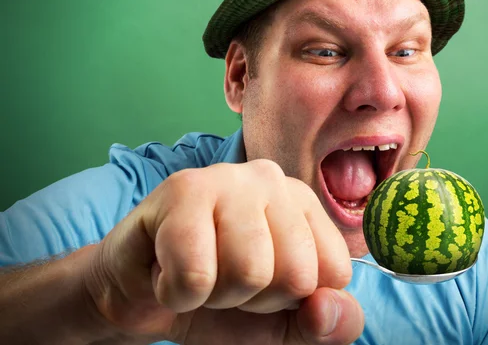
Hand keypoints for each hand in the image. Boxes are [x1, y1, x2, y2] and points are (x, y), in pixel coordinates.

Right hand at [83, 159, 363, 343]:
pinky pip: (196, 275)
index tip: (262, 285)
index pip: (334, 272)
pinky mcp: (182, 189)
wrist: (139, 295)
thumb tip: (326, 309)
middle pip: (295, 275)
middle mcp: (273, 179)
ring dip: (216, 295)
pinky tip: (168, 269)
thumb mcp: (283, 323)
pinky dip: (178, 294)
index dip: (294, 299)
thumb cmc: (217, 298)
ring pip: (249, 272)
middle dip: (254, 298)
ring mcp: (228, 177)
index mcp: (305, 204)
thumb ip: (328, 323)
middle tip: (223, 278)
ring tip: (199, 272)